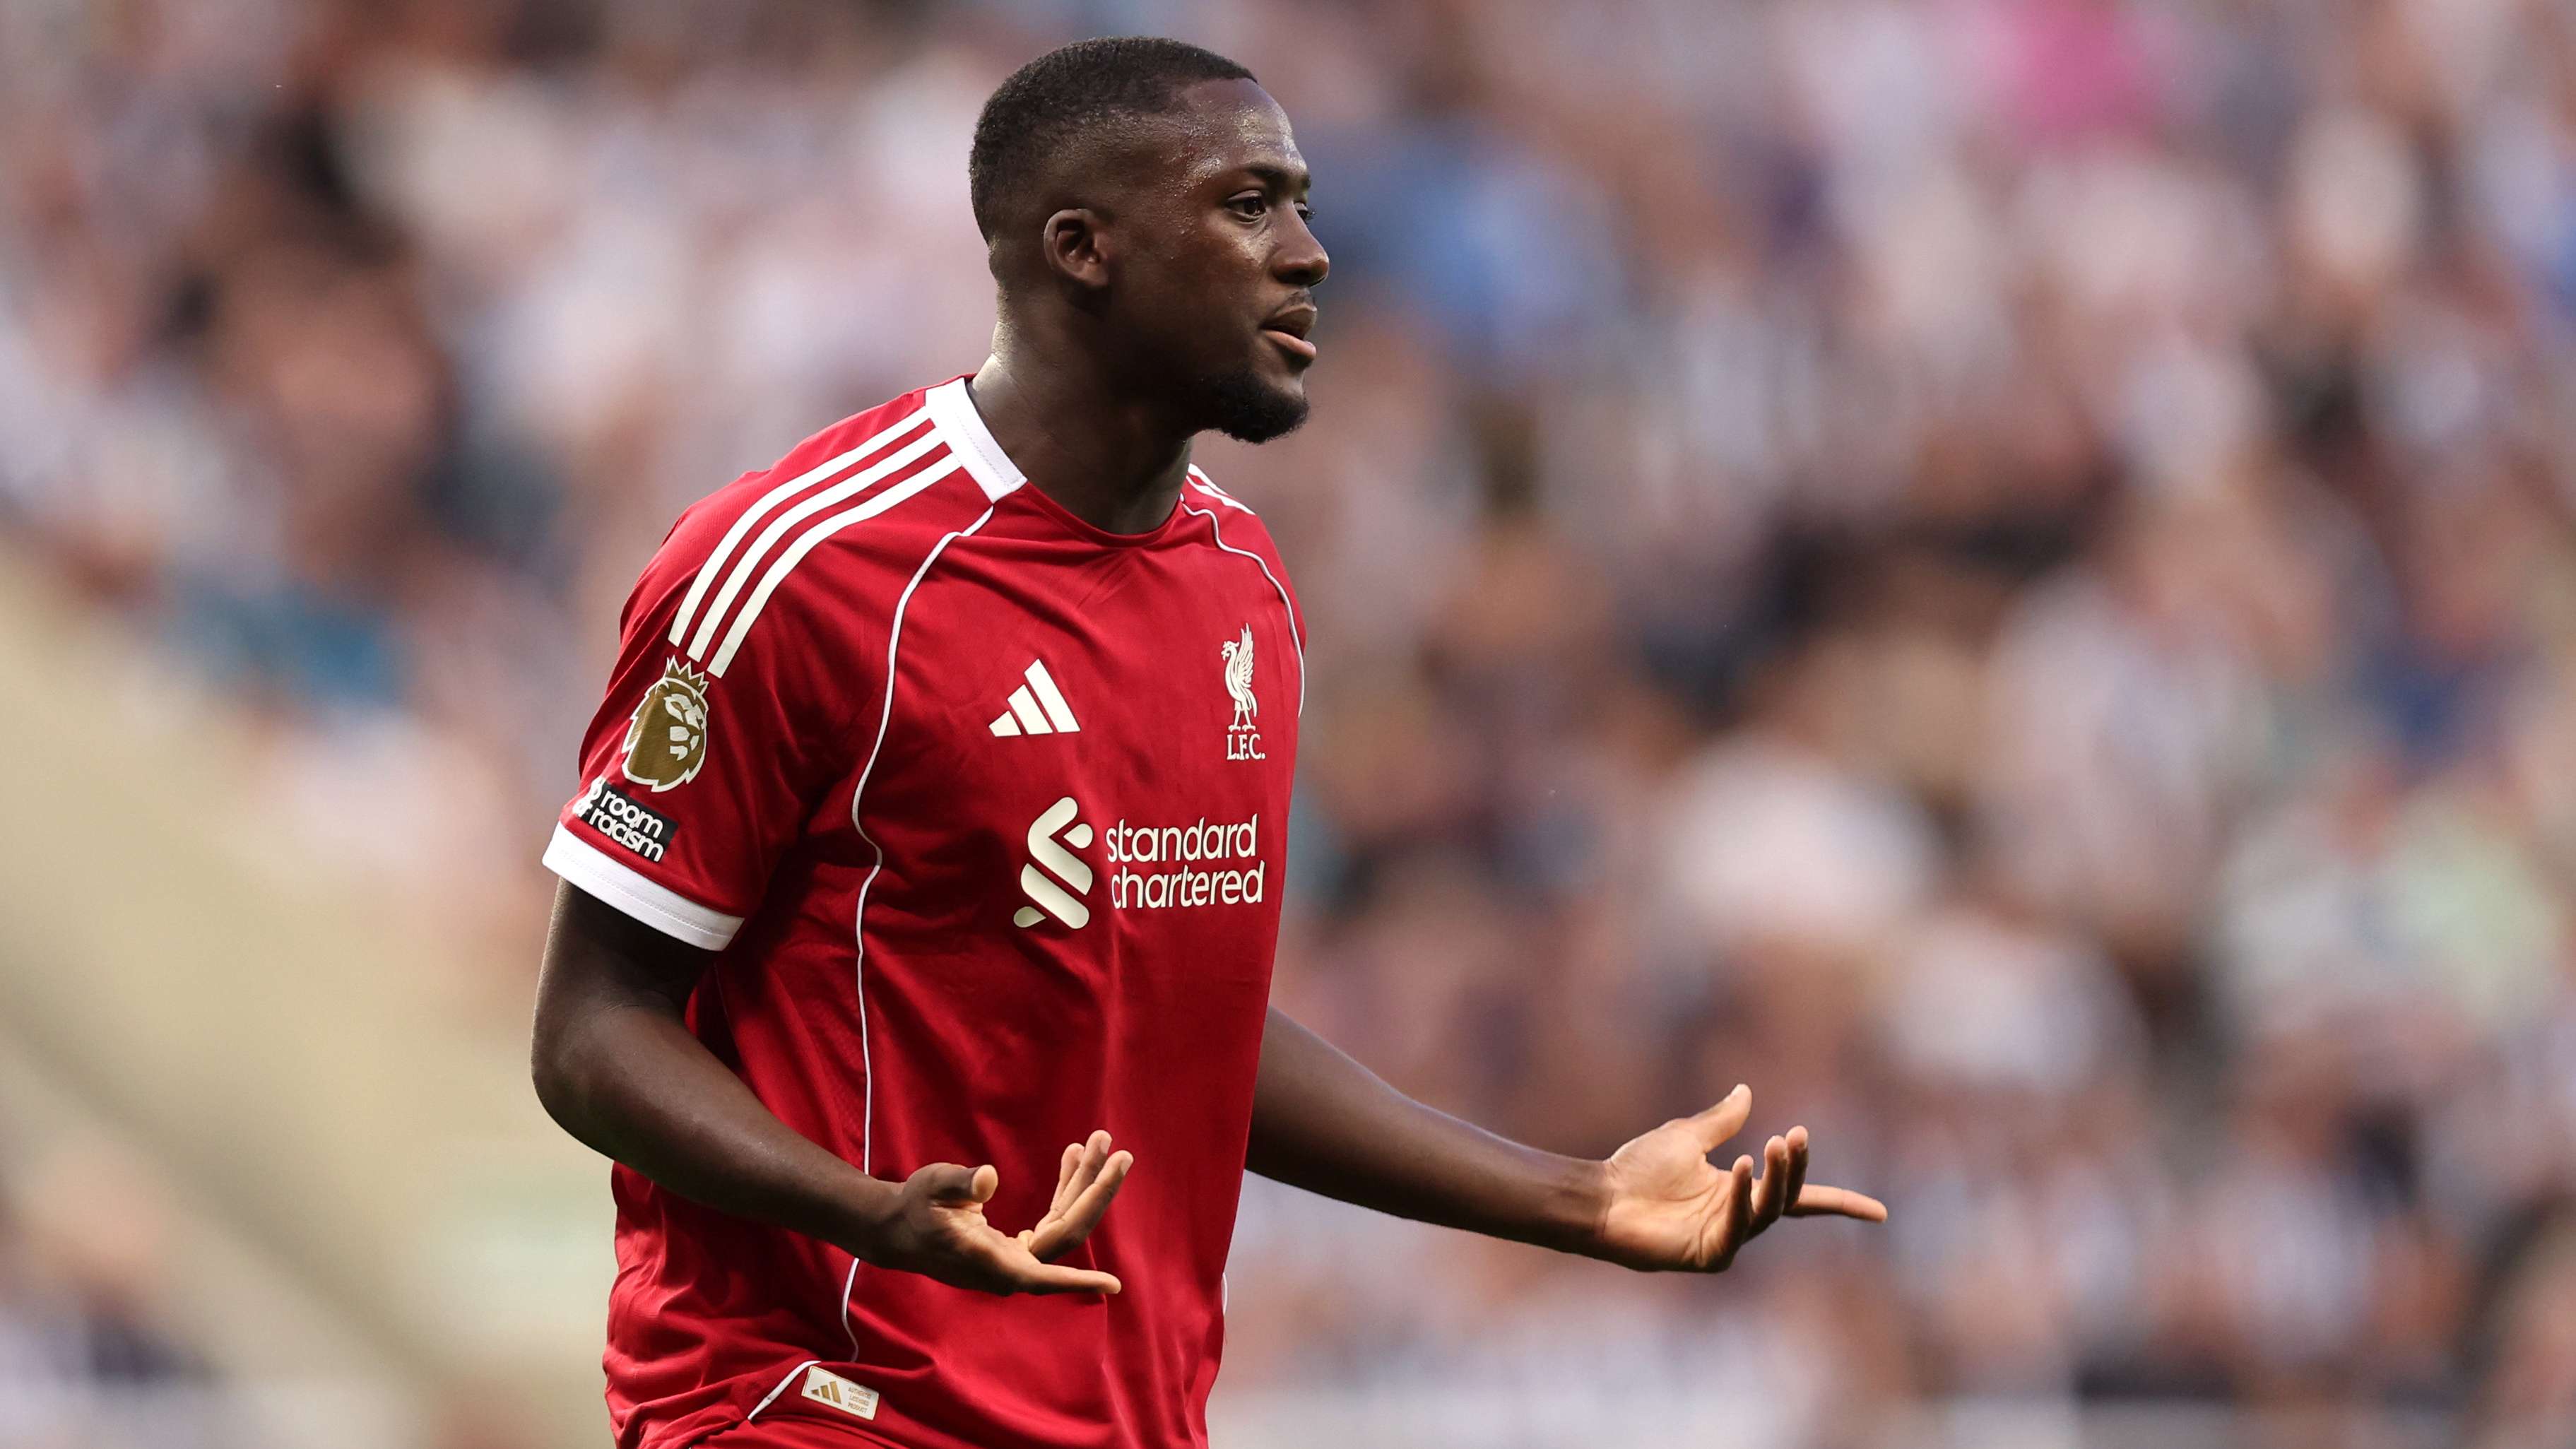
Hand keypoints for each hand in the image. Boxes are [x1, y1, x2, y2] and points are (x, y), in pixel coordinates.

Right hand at [857, 1131, 1133, 1294]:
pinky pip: (1053, 1219)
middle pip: (1067, 1232)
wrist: (896, 1227)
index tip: (1114, 1285)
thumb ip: (959, 1184)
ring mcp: (1015, 1258)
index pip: (1044, 1272)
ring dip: (1083, 1183)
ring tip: (1098, 1142)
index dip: (1079, 1281)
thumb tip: (988, 1179)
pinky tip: (1073, 1158)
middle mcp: (1010, 1266)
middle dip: (1095, 1192)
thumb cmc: (912, 1207)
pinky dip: (1066, 1189)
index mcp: (992, 1261)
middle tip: (1120, 1153)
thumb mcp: (931, 1187)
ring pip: (1063, 1222)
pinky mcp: (1016, 1247)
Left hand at [1591, 1085, 1883, 1271]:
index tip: (1880, 1212)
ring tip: (1776, 1144)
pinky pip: (1736, 1227)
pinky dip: (1740, 1199)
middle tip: (1797, 1136)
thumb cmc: (1638, 1170)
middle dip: (1797, 1168)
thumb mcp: (1686, 1137)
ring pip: (1768, 1210)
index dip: (1839, 1203)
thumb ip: (1720, 1121)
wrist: (1602, 1197)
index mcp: (1740, 1192)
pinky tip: (1738, 1171)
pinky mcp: (1709, 1254)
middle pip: (1787, 1197)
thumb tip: (1746, 1090)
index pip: (1800, 1199)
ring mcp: (1727, 1238)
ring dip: (1775, 1179)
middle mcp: (1740, 1217)